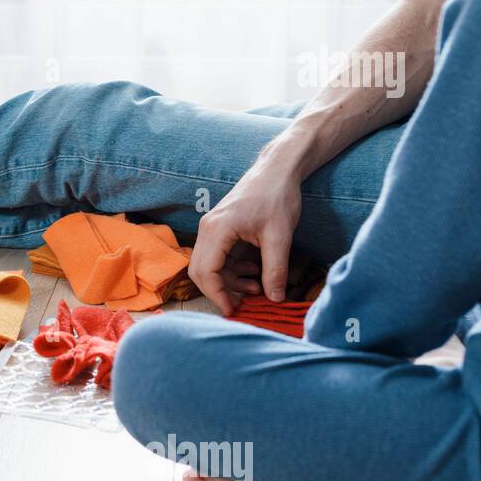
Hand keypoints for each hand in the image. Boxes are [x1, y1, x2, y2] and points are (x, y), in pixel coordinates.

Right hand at [188, 168, 302, 314]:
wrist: (276, 170)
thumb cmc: (277, 197)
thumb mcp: (279, 236)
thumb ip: (275, 269)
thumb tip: (275, 299)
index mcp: (217, 230)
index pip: (206, 272)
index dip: (218, 295)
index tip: (234, 311)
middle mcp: (208, 229)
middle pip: (200, 271)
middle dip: (219, 291)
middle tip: (241, 306)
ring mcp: (212, 229)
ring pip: (209, 266)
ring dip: (229, 282)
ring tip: (256, 290)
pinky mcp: (220, 230)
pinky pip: (219, 258)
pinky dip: (233, 271)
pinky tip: (254, 276)